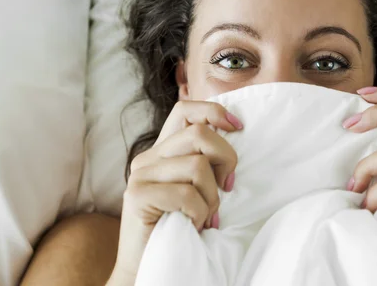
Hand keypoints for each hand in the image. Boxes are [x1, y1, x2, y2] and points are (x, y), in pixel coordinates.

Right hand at [109, 101, 241, 283]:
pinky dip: (199, 213)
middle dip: (226, 160)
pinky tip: (193, 226)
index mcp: (163, 151)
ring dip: (211, 198)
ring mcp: (141, 175)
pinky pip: (187, 194)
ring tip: (204, 216)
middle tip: (226, 188)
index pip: (185, 110)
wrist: (150, 267)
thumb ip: (206, 163)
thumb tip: (234, 135)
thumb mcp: (198, 188)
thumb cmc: (181, 228)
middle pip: (200, 134)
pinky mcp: (138, 195)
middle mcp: (148, 157)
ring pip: (198, 166)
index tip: (238, 127)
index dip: (214, 111)